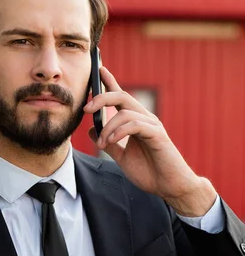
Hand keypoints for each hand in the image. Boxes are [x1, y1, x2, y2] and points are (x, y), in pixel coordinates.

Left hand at [84, 66, 216, 216]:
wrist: (168, 187)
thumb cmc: (149, 172)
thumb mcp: (122, 157)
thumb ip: (108, 143)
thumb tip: (91, 129)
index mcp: (136, 122)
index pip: (121, 97)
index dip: (110, 82)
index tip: (99, 69)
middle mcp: (145, 119)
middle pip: (122, 96)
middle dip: (102, 98)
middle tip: (86, 108)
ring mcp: (152, 125)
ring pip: (125, 112)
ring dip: (108, 127)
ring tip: (103, 144)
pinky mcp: (157, 135)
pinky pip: (135, 125)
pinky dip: (119, 131)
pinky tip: (112, 142)